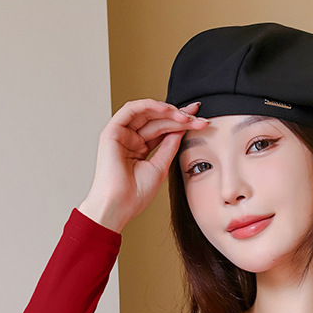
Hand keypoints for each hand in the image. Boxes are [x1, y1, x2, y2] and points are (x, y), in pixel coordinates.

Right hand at [77, 98, 209, 232]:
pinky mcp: (112, 131)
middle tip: (197, 117)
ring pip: (146, 113)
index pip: (162, 130)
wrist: (118, 206)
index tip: (200, 121)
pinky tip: (166, 109)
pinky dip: (149, 106)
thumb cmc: (134, 195)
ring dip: (167, 111)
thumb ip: (169, 146)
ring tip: (185, 116)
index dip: (181, 124)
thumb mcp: (160, 167)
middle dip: (179, 117)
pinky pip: (131, 109)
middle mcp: (130, 139)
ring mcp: (120, 134)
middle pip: (157, 120)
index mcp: (139, 149)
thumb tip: (182, 129)